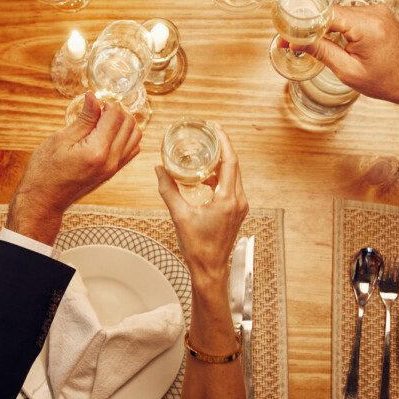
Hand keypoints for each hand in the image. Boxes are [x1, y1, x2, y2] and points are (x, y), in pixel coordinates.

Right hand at [7, 93, 141, 244]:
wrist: (44, 200)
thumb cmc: (45, 171)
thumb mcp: (61, 139)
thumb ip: (84, 118)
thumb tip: (94, 97)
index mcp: (97, 151)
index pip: (116, 116)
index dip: (107, 104)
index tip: (94, 103)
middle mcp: (111, 161)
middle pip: (130, 124)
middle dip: (117, 112)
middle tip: (98, 111)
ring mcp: (114, 168)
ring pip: (135, 136)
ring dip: (124, 123)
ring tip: (103, 122)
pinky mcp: (113, 172)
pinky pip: (132, 150)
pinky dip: (126, 137)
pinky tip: (108, 134)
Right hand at [155, 127, 248, 286]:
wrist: (210, 270)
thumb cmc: (197, 248)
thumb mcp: (179, 216)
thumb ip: (168, 190)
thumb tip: (159, 169)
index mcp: (228, 199)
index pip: (230, 161)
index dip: (224, 141)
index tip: (214, 128)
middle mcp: (238, 200)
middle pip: (234, 165)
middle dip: (222, 147)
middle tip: (208, 133)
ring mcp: (240, 206)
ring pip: (234, 175)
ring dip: (221, 162)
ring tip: (206, 150)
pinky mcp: (237, 211)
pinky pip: (231, 186)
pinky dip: (220, 176)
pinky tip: (205, 176)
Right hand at [304, 4, 398, 139]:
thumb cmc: (387, 80)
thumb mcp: (348, 71)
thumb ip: (321, 52)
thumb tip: (296, 41)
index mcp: (367, 26)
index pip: (325, 14)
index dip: (303, 23)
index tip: (288, 34)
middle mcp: (373, 12)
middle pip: (330, 11)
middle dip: (311, 26)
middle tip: (293, 41)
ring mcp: (377, 10)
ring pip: (339, 12)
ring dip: (324, 26)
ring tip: (312, 44)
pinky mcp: (378, 13)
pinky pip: (350, 15)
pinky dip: (338, 26)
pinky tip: (332, 40)